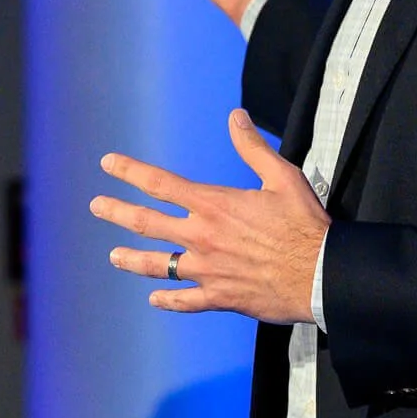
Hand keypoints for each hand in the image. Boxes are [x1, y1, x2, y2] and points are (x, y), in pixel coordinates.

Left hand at [91, 109, 329, 322]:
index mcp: (213, 205)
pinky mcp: (219, 296)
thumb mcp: (282, 177)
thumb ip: (253, 148)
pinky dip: (167, 299)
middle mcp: (202, 237)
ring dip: (132, 259)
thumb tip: (236, 117)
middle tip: (97, 206)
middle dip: (117, 212)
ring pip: (158, 265)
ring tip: (114, 256)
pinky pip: (185, 300)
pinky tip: (154, 298)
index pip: (160, 184)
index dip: (130, 172)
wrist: (320, 275)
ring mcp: (207, 269)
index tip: (108, 164)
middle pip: (146, 223)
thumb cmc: (304, 225)